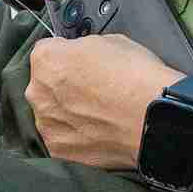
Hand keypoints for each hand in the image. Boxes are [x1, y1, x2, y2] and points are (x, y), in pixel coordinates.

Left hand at [26, 34, 177, 170]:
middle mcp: (38, 92)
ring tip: (98, 115)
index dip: (66, 56)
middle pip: (45, 85)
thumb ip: (84, 49)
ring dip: (68, 113)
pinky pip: (63, 138)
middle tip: (92, 92)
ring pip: (52, 114)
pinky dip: (76, 136)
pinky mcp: (59, 150)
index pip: (46, 52)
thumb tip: (83, 57)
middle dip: (63, 87)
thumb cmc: (135, 77)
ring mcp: (46, 124)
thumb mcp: (110, 41)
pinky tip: (98, 132)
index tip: (79, 64)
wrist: (153, 118)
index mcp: (46, 59)